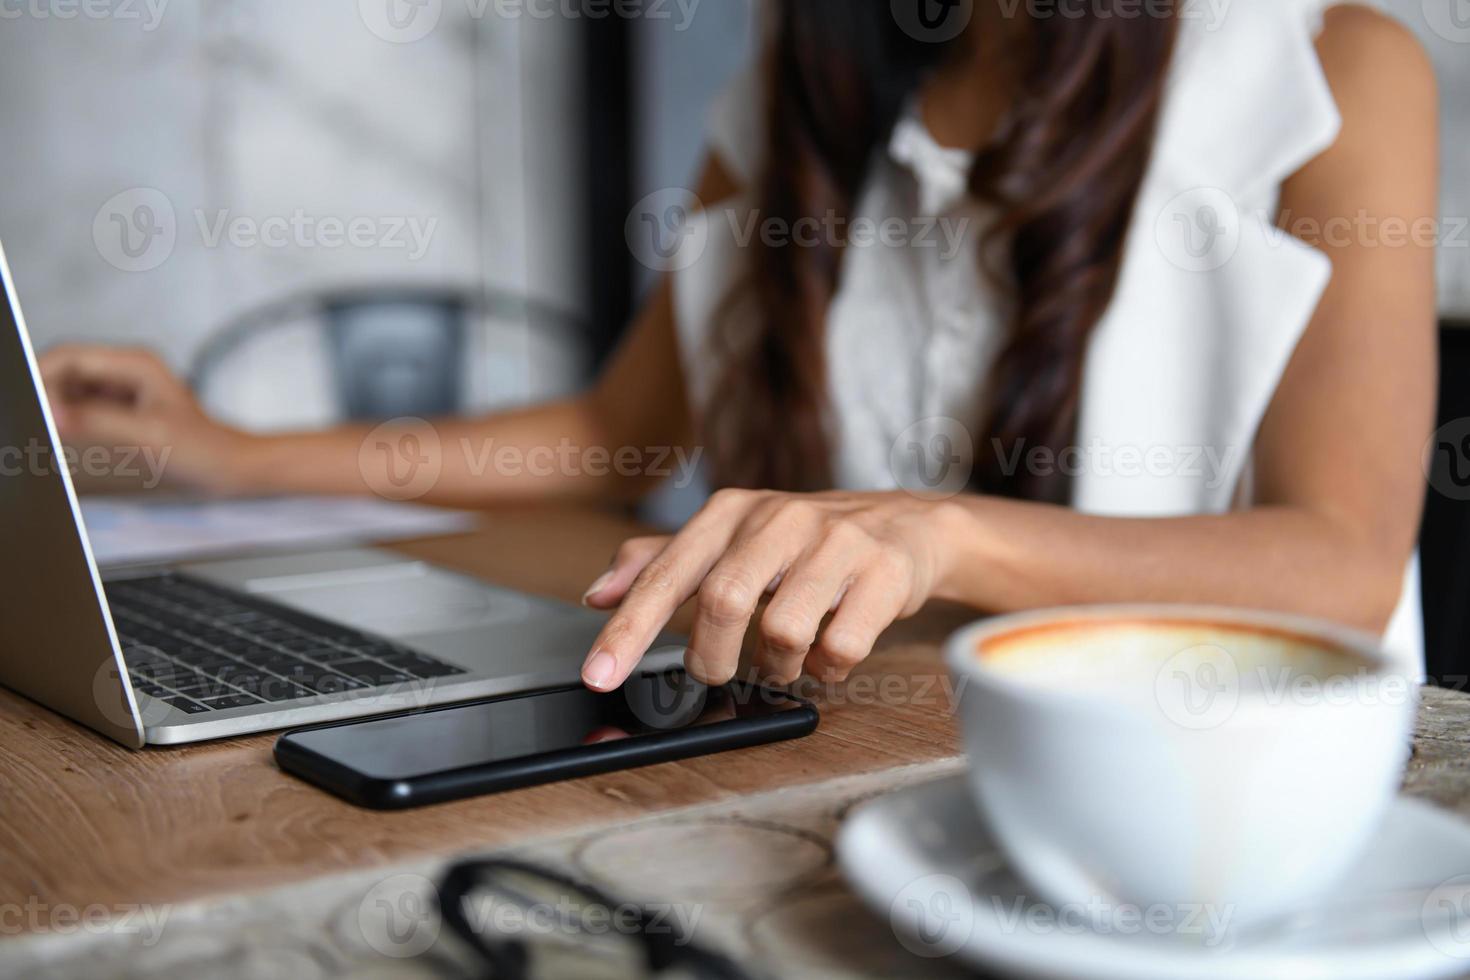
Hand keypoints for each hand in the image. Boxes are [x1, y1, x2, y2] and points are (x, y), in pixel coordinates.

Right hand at [38, 344, 252, 493]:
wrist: (230, 465)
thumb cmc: (203, 450)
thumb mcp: (149, 437)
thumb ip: (98, 423)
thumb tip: (54, 415)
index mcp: (134, 363)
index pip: (69, 357)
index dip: (43, 380)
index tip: (37, 409)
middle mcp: (126, 368)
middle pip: (64, 369)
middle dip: (44, 392)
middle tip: (35, 424)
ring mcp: (123, 387)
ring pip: (69, 388)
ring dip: (54, 406)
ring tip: (49, 432)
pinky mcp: (121, 408)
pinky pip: (81, 406)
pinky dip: (68, 418)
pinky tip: (65, 435)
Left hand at [579, 489, 959, 690]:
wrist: (911, 525)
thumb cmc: (807, 541)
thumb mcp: (731, 539)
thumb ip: (662, 563)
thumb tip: (598, 594)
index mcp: (731, 512)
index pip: (667, 574)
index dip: (628, 629)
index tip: (598, 675)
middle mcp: (780, 518)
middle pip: (722, 601)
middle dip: (711, 657)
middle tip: (716, 674)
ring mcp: (836, 542)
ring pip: (783, 630)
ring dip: (776, 668)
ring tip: (784, 662)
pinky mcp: (884, 572)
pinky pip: (841, 647)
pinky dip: (827, 670)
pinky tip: (828, 657)